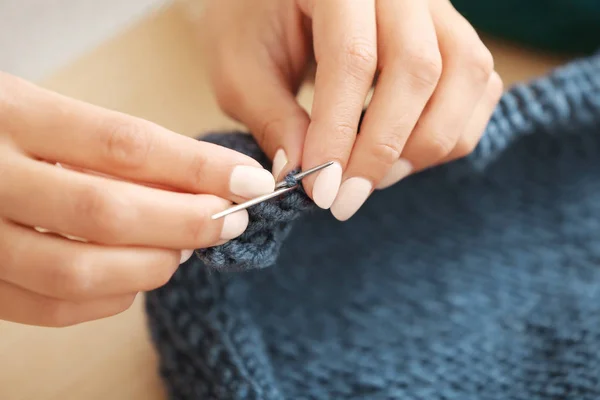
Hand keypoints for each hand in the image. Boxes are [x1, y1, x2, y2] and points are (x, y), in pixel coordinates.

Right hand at [0, 72, 274, 325]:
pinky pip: (51, 308)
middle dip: (185, 223)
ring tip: (184, 248)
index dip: (197, 168)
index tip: (249, 181)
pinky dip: (110, 300)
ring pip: (78, 272)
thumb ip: (117, 151)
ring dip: (151, 266)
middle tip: (229, 220)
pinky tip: (136, 277)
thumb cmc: (4, 130)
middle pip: (106, 214)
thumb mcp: (52, 116)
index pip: (125, 144)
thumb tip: (201, 188)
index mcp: (12, 115)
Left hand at [201, 0, 502, 219]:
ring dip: (424, 144)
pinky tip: (402, 155)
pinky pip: (480, 85)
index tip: (321, 190)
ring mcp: (435, 7)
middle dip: (383, 148)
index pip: (353, 57)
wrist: (282, 1)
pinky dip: (450, 132)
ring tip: (372, 180)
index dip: (340, 132)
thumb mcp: (238, 72)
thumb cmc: (252, 28)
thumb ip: (273, 120)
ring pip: (464, 76)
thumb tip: (309, 176)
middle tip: (346, 200)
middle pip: (419, 68)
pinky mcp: (453, 34)